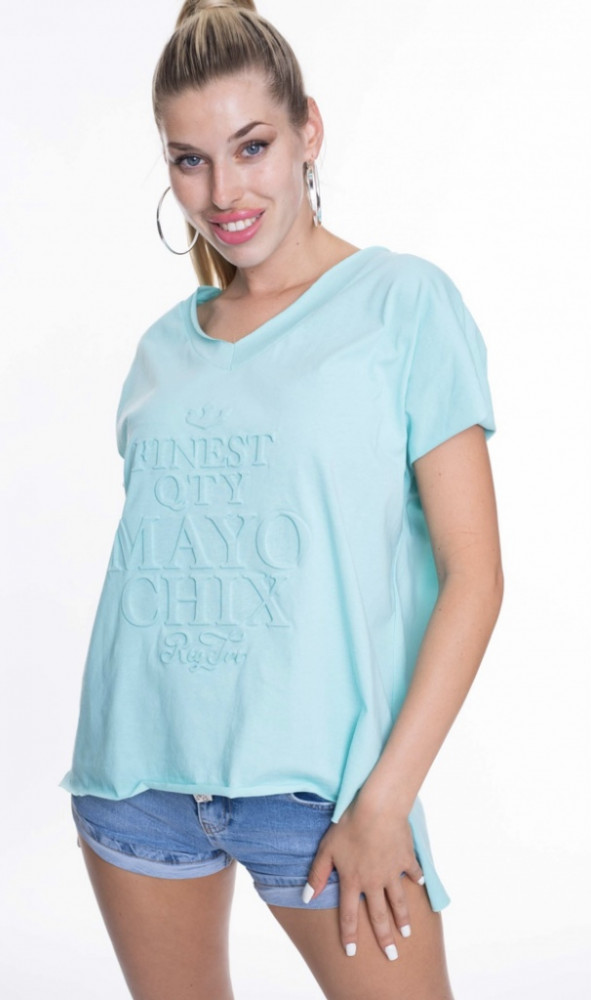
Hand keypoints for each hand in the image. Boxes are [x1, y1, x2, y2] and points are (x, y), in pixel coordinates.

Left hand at [301, 792, 424, 959]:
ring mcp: (392, 872)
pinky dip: (416, 879)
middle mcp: (374, 882)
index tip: (351, 953)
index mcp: (353, 881)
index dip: (349, 935)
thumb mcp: (326, 849)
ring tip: (408, 933)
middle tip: (392, 956)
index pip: (349, 915)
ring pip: (399, 901)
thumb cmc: (347, 826)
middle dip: (385, 938)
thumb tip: (306, 898)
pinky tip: (419, 885)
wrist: (377, 809)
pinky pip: (412, 872)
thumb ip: (317, 875)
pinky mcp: (406, 858)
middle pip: (379, 916)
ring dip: (403, 919)